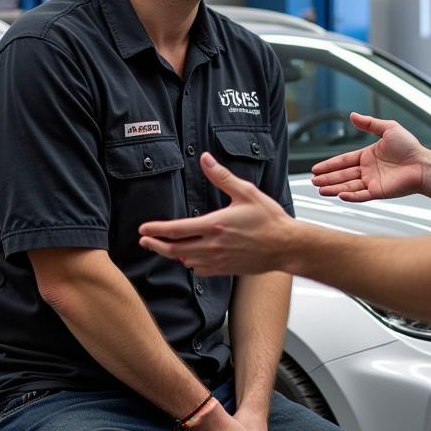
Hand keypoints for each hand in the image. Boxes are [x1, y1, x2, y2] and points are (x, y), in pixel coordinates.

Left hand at [139, 152, 294, 276]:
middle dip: (156, 245)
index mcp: (214, 225)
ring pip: (186, 261)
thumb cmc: (269, 219)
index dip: (156, 230)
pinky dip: (191, 264)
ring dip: (173, 255)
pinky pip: (200, 270)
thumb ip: (222, 177)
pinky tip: (190, 258)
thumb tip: (205, 159)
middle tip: (144, 241)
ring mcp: (218, 261)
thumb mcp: (246, 192)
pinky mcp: (226, 270)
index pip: (176, 230)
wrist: (286, 246)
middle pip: (174, 249)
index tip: (143, 229)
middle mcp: (212, 246)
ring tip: (164, 247)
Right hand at [310, 112, 424, 201]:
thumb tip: (353, 115)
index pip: (344, 160)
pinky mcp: (379, 192)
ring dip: (333, 188)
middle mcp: (368, 170)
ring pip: (348, 186)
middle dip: (327, 178)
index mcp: (368, 156)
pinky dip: (350, 196)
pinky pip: (361, 195)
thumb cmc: (411, 147)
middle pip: (342, 174)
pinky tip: (339, 195)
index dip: (330, 164)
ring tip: (320, 189)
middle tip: (314, 180)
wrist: (423, 164)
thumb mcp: (388, 128)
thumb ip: (369, 123)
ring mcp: (372, 182)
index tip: (316, 168)